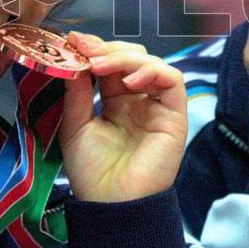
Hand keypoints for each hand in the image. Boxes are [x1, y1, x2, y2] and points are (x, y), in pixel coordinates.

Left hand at [59, 34, 186, 202]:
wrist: (111, 206)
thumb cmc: (92, 172)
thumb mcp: (75, 125)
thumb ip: (77, 91)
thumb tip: (74, 55)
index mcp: (116, 102)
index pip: (112, 64)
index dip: (96, 49)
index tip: (74, 41)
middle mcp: (139, 100)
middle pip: (133, 57)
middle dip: (108, 49)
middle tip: (86, 50)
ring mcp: (158, 106)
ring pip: (152, 63)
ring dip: (125, 58)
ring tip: (101, 66)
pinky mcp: (175, 115)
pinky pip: (172, 81)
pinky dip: (152, 72)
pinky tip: (129, 81)